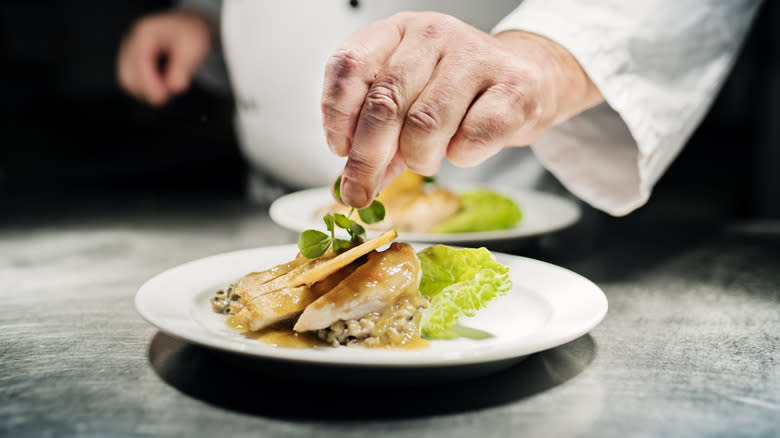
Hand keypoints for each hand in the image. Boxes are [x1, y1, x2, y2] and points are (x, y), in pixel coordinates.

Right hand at [117, 11, 212, 105]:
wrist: (188, 28)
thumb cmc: (190, 34)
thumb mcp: (194, 47)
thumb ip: (183, 68)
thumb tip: (174, 88)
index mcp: (145, 33)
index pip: (139, 63)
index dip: (150, 83)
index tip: (162, 97)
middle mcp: (131, 40)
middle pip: (128, 75)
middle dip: (147, 89)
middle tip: (168, 95)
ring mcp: (128, 50)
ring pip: (127, 80)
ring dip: (146, 90)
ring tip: (167, 89)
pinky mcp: (130, 61)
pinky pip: (131, 81)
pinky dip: (144, 88)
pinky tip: (160, 86)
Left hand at [321, 12, 602, 206]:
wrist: (528, 79)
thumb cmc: (458, 93)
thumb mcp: (407, 103)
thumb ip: (374, 139)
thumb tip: (347, 188)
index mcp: (397, 31)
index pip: (349, 65)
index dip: (336, 114)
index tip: (339, 149)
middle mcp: (433, 35)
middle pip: (384, 103)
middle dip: (367, 158)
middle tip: (360, 189)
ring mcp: (475, 56)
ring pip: (425, 126)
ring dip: (420, 158)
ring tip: (429, 156)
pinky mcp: (514, 87)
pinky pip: (470, 140)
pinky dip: (460, 157)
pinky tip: (465, 146)